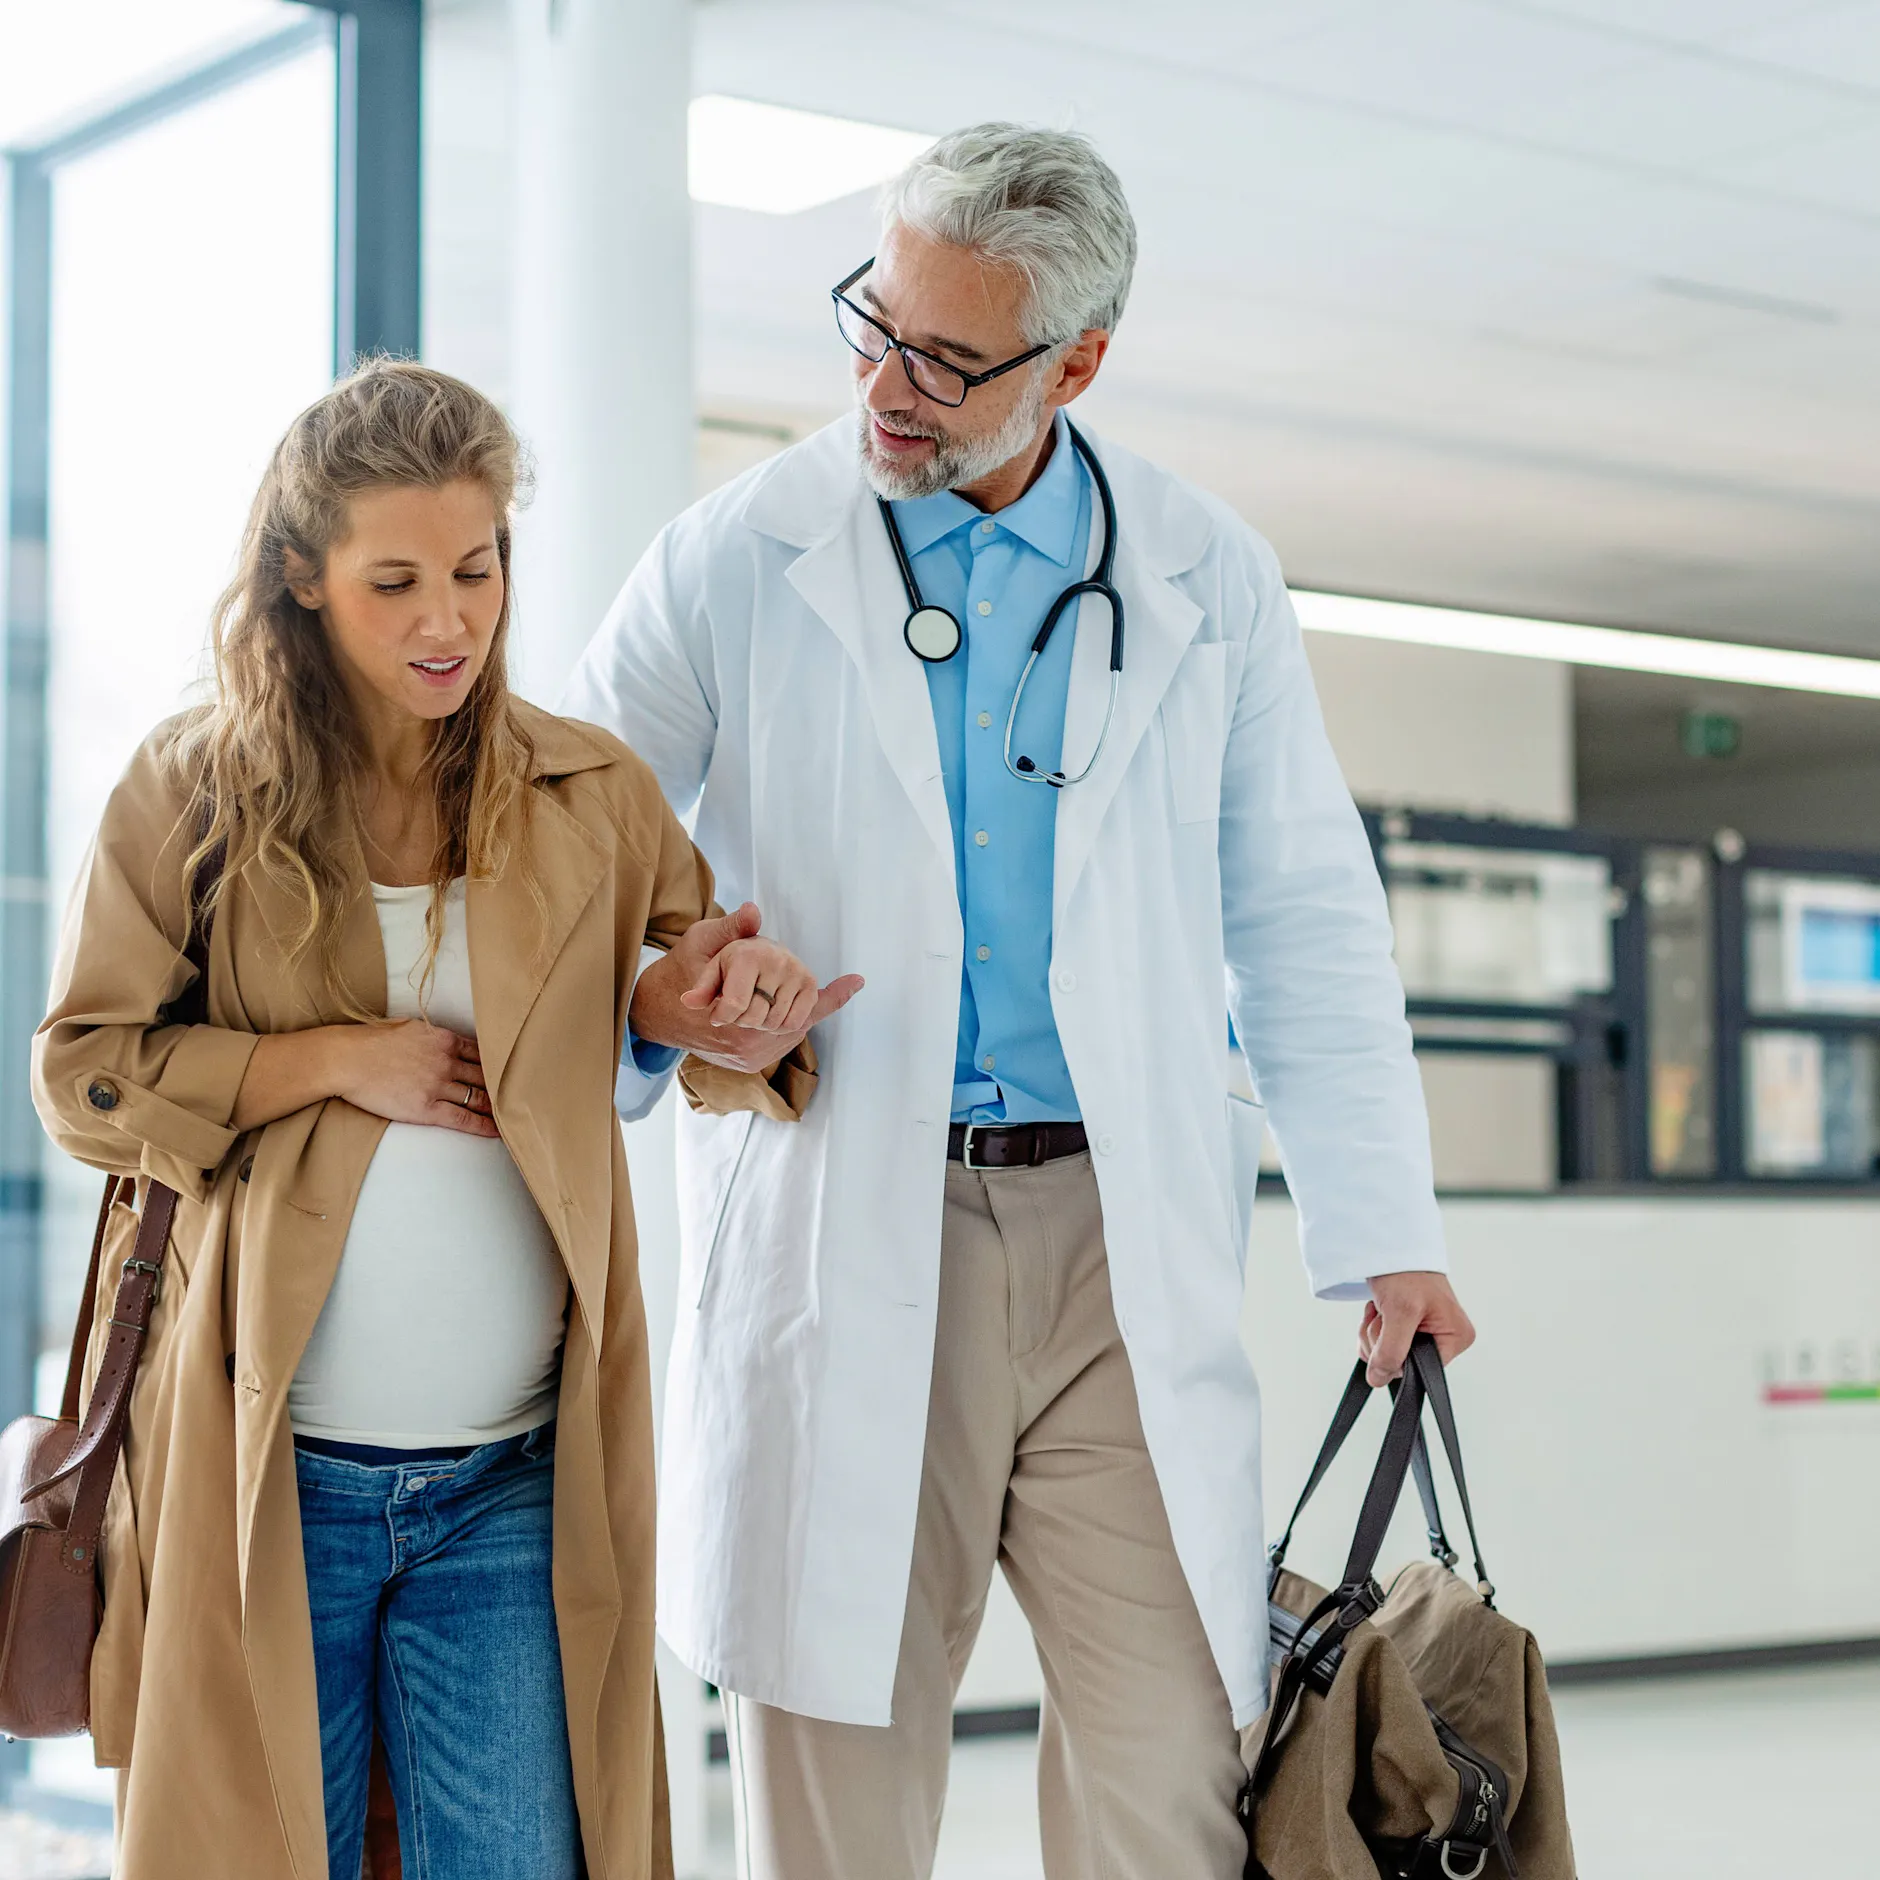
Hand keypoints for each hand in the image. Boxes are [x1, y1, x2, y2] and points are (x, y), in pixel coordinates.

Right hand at [329, 1020, 499, 1137]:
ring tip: (511, 1115)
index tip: (509, 1070)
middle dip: (502, 1085)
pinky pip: (463, 1119)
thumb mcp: (410, 1027)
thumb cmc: (371, 1041)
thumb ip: (433, 1035)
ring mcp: (438, 1085)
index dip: (496, 1064)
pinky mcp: (427, 1109)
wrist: (346, 1059)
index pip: (481, 1052)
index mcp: (444, 1039)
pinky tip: (496, 1131)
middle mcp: (446, 1061)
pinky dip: (483, 1126)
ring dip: (496, 1107)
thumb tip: (443, 1039)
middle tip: (519, 1095)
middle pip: (484, 1075)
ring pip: (478, 1098)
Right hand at [630, 903, 863, 1074]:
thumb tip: (753, 912)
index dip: (833, 994)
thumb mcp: (702, 939)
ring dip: (786, 1011)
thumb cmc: (682, 967)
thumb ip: (732, 928)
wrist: (658, 1010)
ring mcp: (748, 1053)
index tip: (857, 980)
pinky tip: (772, 1010)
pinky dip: (781, 1025)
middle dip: (788, 993)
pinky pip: (780, 1041)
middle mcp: (745, 1035)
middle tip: (765, 978)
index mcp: (736, 1000)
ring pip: (790, 1028)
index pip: (797, 1000)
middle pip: (795, 1013)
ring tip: (760, 994)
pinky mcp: (748, 1063)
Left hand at [1359, 1271, 1474, 1386]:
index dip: (1397, 1358)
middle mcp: (1445, 1338)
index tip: (1389, 1333)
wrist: (1390, 1245)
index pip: (1421, 1371)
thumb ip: (1391, 1351)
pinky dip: (1372, 1329)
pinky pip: (1382, 1344)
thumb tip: (1378, 1380)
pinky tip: (1377, 1310)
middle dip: (1381, 1342)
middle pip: (1402, 1364)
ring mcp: (1425, 1333)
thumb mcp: (1399, 1312)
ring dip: (1373, 1333)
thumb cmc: (1406, 1270)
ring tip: (1381, 1308)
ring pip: (1387, 1355)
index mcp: (1456, 1338)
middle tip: (1384, 1315)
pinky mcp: (1407, 1328)